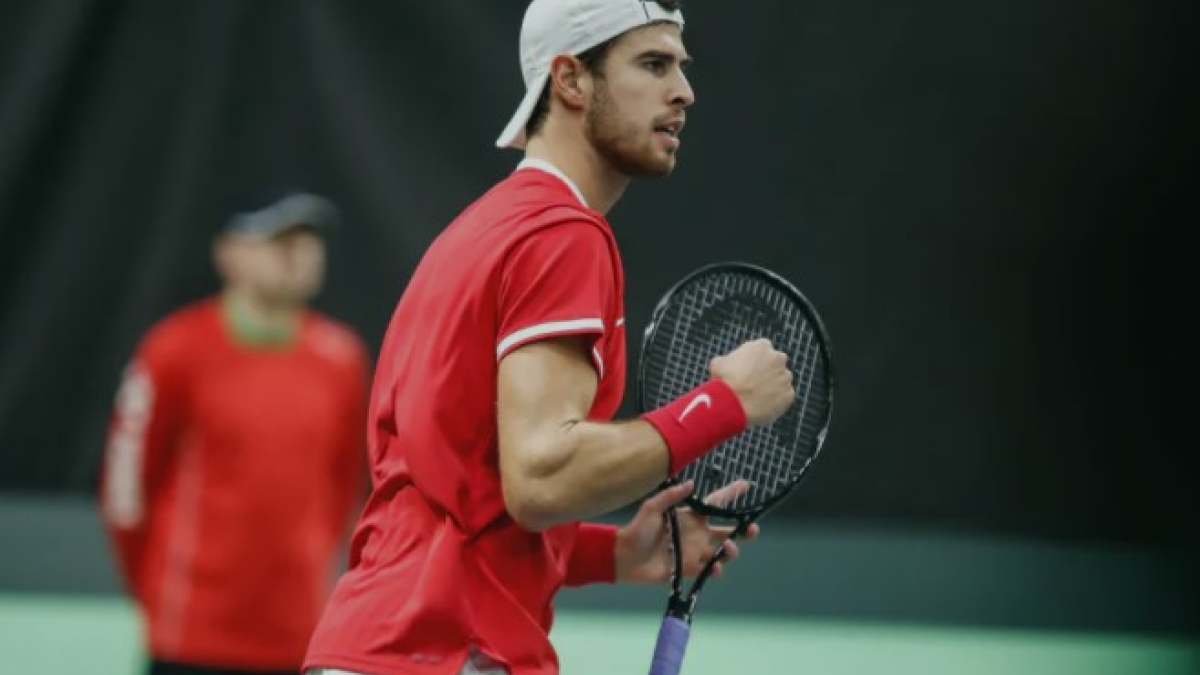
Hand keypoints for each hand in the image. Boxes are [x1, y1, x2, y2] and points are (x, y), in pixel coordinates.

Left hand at [614, 480, 759, 584]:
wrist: (625, 557)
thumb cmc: (637, 530)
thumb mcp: (652, 508)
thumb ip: (671, 496)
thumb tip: (691, 484)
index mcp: (690, 516)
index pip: (715, 503)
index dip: (731, 494)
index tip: (746, 485)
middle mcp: (696, 533)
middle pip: (728, 530)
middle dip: (744, 529)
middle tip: (753, 528)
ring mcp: (694, 552)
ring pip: (723, 552)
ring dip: (731, 551)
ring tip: (728, 548)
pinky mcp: (689, 569)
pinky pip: (709, 571)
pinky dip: (716, 570)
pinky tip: (715, 567)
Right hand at [710, 338, 794, 425]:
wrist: (733, 404)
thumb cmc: (724, 382)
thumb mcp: (718, 364)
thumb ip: (727, 360)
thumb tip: (723, 363)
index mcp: (762, 346)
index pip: (763, 349)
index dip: (755, 360)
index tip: (749, 369)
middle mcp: (778, 358)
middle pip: (776, 363)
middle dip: (768, 371)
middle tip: (755, 382)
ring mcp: (785, 377)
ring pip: (781, 380)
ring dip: (773, 386)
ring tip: (758, 397)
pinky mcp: (789, 395)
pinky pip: (784, 397)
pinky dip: (776, 401)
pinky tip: (763, 406)